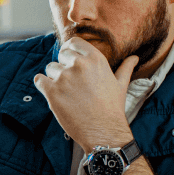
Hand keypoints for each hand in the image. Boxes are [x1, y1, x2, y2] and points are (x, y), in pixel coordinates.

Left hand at [33, 36, 136, 152]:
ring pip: (50, 68)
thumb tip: (134, 58)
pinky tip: (53, 93)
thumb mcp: (121, 84)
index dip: (70, 50)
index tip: (70, 59)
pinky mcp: (52, 92)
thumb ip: (125, 68)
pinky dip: (43, 85)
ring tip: (67, 92)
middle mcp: (79, 64)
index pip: (74, 42)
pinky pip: (39, 80)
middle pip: (61, 55)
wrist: (104, 132)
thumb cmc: (113, 108)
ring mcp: (64, 78)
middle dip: (64, 65)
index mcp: (95, 59)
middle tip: (72, 82)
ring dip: (54, 78)